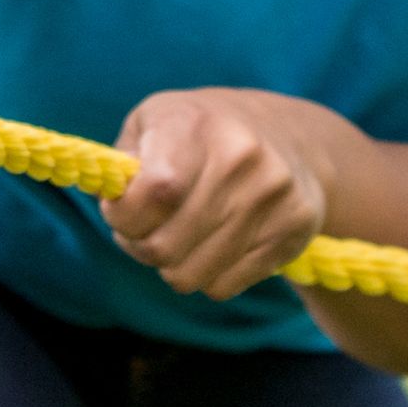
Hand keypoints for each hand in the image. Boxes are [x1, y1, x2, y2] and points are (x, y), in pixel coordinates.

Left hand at [109, 85, 354, 301]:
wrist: (289, 134)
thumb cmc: (201, 132)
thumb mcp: (153, 120)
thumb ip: (123, 162)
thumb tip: (114, 203)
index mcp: (196, 125)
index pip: (154, 192)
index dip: (123, 217)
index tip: (118, 213)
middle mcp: (240, 157)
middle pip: (165, 247)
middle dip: (141, 248)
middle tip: (145, 233)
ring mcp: (271, 195)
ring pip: (193, 276)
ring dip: (174, 267)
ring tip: (180, 240)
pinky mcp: (293, 229)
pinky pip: (224, 286)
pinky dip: (209, 276)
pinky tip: (214, 246)